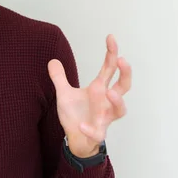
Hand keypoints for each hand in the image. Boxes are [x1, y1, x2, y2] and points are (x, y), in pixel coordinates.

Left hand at [48, 34, 131, 157]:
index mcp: (99, 89)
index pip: (109, 68)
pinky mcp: (98, 133)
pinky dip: (90, 128)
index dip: (111, 53)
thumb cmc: (75, 115)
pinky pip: (98, 132)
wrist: (75, 139)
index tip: (110, 37)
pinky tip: (81, 124)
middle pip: (124, 86)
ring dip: (117, 100)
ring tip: (109, 91)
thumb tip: (52, 60)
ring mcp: (104, 118)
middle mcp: (106, 102)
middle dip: (125, 73)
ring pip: (120, 110)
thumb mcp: (64, 94)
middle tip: (122, 60)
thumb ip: (59, 78)